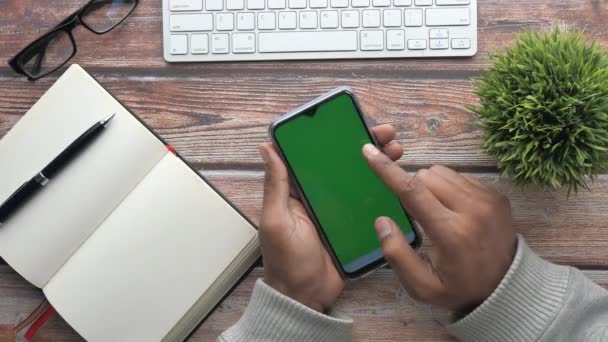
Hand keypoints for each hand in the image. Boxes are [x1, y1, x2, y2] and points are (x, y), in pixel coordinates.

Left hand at [259, 124, 403, 311]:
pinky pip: (369, 202)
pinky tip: (398, 180)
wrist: (305, 297)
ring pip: (359, 178)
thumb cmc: (285, 260)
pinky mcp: (353, 224)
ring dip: (378, 163)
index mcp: (297, 190)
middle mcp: (318, 194)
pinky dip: (383, 190)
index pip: (315, 154)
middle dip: (364, 144)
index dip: (332, 135)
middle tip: (386, 133)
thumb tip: (266, 148)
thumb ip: (275, 186)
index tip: (351, 120)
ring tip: (397, 151)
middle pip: (343, 162)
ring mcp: (338, 209)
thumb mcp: (276, 221)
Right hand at [362, 143, 516, 311]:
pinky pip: (460, 176)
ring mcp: (487, 199)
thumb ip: (397, 255)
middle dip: (413, 189)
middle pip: (425, 176)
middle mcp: (471, 209)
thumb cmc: (459, 286)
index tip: (369, 151)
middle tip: (419, 215)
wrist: (508, 286)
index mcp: (450, 233)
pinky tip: (454, 210)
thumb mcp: (423, 286)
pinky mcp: (496, 194)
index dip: (386, 170)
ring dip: (430, 186)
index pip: (412, 191)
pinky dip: (449, 188)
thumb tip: (382, 221)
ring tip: (437, 212)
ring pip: (442, 172)